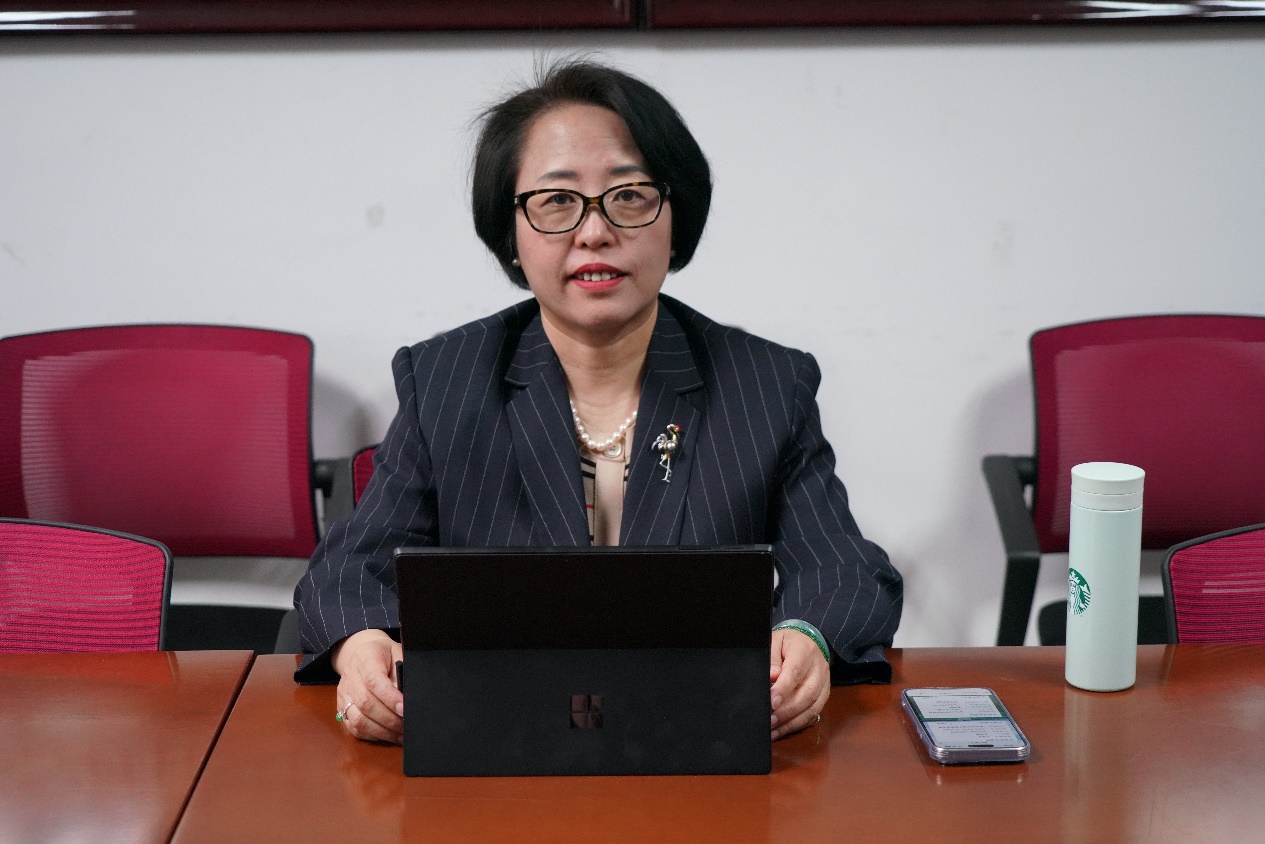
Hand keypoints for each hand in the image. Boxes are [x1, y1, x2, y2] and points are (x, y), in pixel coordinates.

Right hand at [331, 629, 404, 743]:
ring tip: (400, 735)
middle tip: (407, 725)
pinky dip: (372, 734)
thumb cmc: (386, 654)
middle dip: (389, 719)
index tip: (404, 709)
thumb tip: (407, 698)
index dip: (389, 698)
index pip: (373, 681)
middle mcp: (350, 676)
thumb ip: (402, 673)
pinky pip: (353, 727)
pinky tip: (387, 735)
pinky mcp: (341, 707)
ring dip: (381, 731)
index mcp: (365, 658)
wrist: (363, 652)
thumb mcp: (398, 653)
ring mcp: (343, 693)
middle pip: (366, 703)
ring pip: (358, 719)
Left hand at [769, 628, 829, 739]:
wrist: (807, 643)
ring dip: (791, 722)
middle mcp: (819, 668)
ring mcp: (824, 684)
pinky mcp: (824, 696)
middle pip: (807, 693)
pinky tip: (781, 730)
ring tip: (773, 730)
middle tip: (769, 720)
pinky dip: (797, 725)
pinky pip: (813, 714)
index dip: (784, 689)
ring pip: (812, 707)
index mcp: (805, 651)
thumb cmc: (787, 643)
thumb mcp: (775, 641)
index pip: (796, 671)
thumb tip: (771, 677)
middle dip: (787, 710)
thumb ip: (772, 658)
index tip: (771, 701)